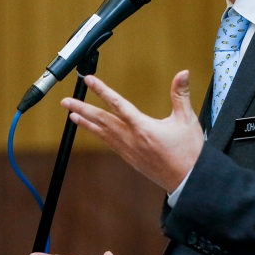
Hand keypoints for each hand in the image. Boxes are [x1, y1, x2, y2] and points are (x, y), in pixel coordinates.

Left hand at [61, 70, 203, 191]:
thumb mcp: (187, 120)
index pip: (118, 104)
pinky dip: (98, 135)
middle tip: (66, 102)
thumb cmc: (189, 153)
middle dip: (82, 109)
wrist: (189, 181)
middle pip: (102, 121)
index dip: (102, 91)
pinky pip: (109, 144)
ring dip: (86, 123)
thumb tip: (183, 73)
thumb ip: (181, 94)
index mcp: (143, 128)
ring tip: (72, 115)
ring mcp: (129, 151)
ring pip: (102, 134)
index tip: (89, 81)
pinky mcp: (130, 159)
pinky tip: (92, 130)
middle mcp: (132, 140)